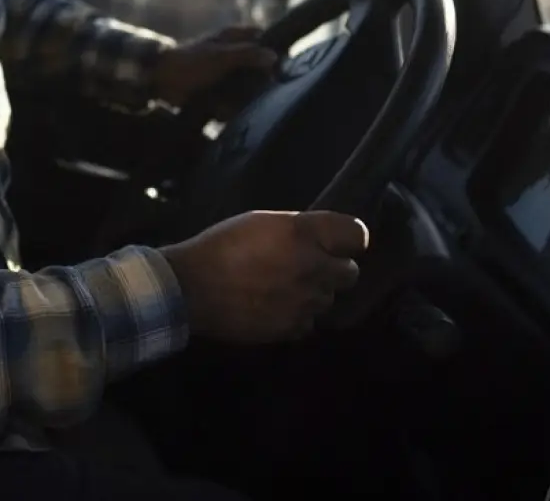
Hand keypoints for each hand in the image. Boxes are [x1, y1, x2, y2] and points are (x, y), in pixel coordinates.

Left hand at [150, 25, 278, 114]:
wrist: (162, 80)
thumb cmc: (191, 61)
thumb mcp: (221, 56)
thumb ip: (248, 54)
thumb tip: (274, 56)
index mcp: (235, 38)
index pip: (263, 40)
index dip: (271, 53)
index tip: (275, 69)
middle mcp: (234, 55)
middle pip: (259, 70)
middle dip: (255, 84)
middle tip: (249, 92)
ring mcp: (226, 75)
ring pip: (247, 89)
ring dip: (239, 100)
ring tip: (225, 102)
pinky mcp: (219, 92)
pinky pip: (232, 102)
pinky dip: (225, 109)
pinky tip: (217, 110)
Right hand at [159, 210, 368, 342]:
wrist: (191, 287)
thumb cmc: (221, 245)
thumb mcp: (261, 221)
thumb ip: (298, 230)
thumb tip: (320, 240)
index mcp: (304, 234)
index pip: (357, 235)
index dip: (349, 239)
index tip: (336, 242)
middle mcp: (313, 267)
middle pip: (350, 272)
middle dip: (333, 269)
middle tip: (307, 266)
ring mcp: (305, 301)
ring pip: (329, 299)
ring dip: (314, 293)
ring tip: (284, 288)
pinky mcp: (292, 328)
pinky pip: (309, 322)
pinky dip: (297, 316)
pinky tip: (275, 307)